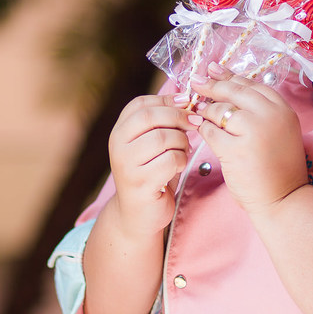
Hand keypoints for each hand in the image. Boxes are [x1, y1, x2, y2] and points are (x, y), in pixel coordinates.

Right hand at [106, 92, 198, 237]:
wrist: (137, 215)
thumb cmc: (150, 174)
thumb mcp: (151, 144)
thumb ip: (162, 123)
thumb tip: (187, 98)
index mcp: (119, 132)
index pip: (140, 104)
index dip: (167, 100)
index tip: (187, 103)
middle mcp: (117, 146)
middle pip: (151, 117)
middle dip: (178, 117)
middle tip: (195, 122)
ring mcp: (126, 165)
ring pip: (163, 138)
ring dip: (182, 142)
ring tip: (183, 151)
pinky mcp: (140, 183)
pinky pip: (170, 160)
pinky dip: (182, 161)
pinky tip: (178, 168)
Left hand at [192, 63, 309, 213]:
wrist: (283, 199)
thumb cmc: (277, 166)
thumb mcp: (278, 131)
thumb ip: (259, 110)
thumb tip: (227, 84)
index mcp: (283, 109)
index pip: (251, 85)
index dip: (229, 77)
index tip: (213, 70)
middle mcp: (270, 116)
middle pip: (234, 92)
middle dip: (212, 85)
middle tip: (195, 81)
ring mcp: (253, 132)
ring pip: (219, 110)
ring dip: (205, 110)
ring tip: (198, 112)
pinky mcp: (235, 150)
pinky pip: (210, 131)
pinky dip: (203, 130)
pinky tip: (201, 131)